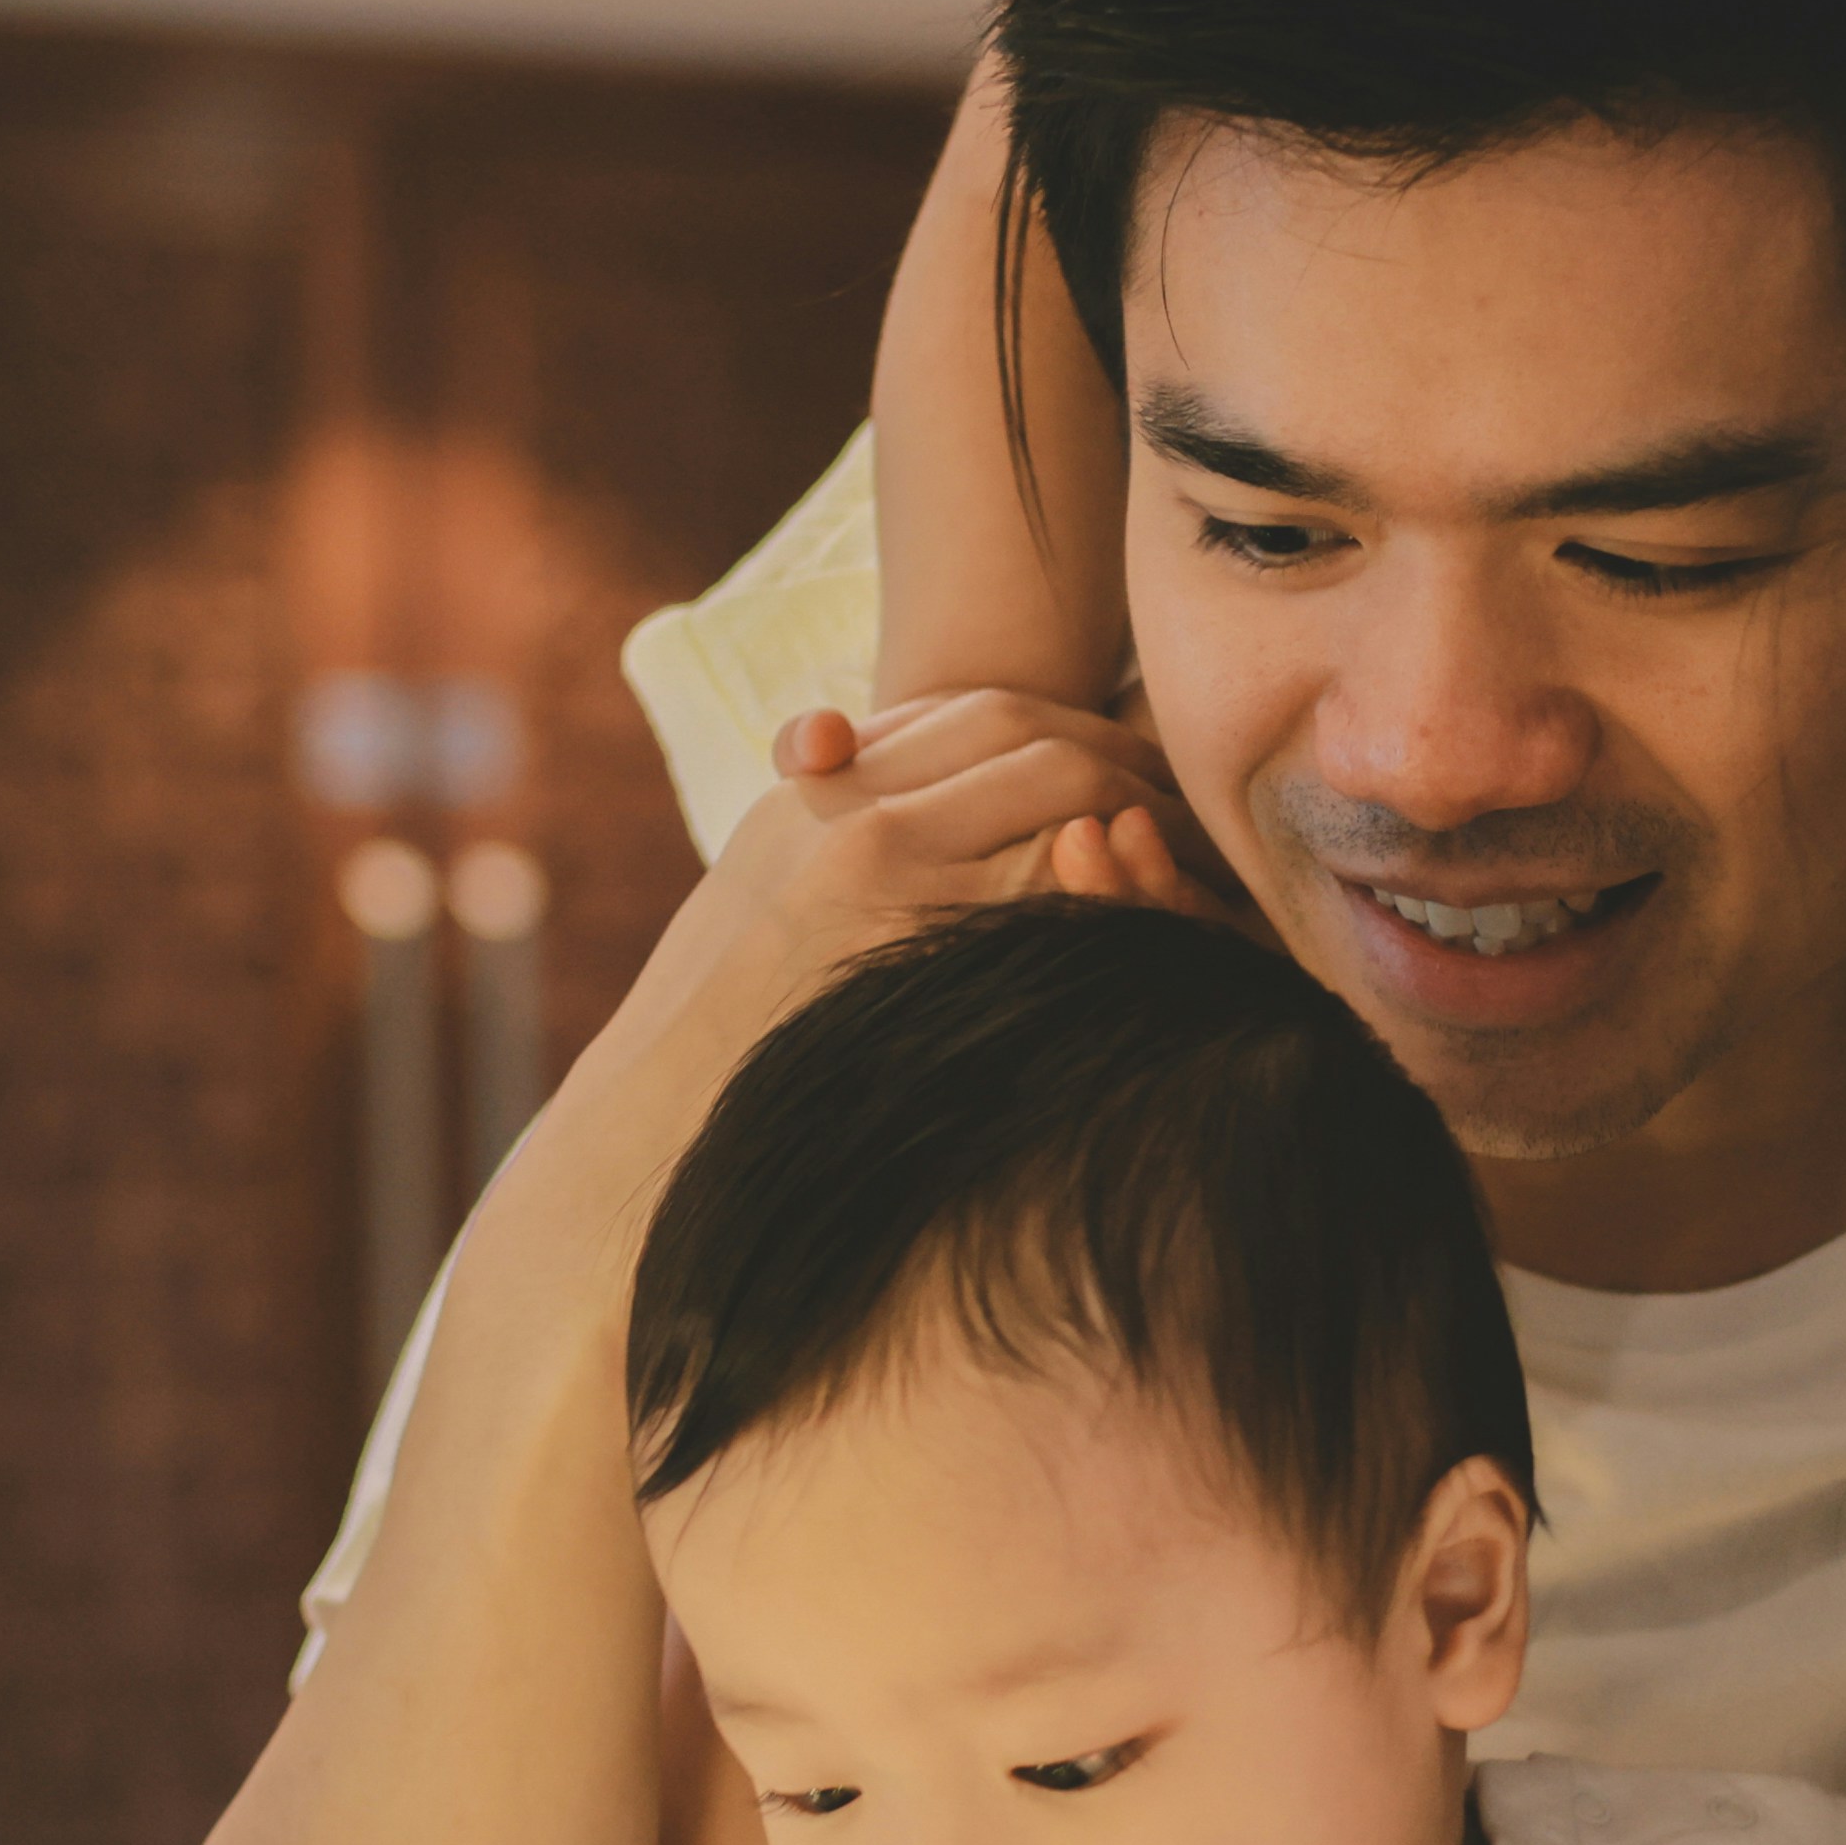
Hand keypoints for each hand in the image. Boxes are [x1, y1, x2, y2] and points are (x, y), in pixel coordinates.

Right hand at [644, 691, 1193, 1030]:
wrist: (653, 1134)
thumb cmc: (710, 1048)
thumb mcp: (754, 910)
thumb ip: (825, 836)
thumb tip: (866, 792)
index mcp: (810, 799)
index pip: (962, 710)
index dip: (1056, 721)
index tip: (1111, 753)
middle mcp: (849, 816)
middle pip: (1023, 730)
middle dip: (1118, 749)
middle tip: (1179, 790)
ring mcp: (889, 875)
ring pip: (1060, 787)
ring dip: (1141, 807)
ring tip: (1192, 845)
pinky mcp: (930, 947)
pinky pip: (1062, 881)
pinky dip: (1124, 880)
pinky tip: (1167, 907)